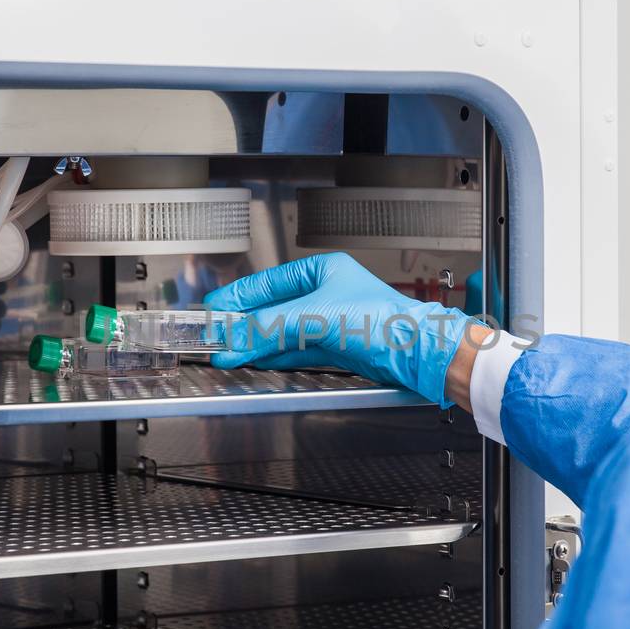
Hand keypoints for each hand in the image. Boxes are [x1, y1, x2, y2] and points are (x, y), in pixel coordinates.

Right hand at [203, 252, 472, 406]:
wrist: (415, 351)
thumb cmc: (383, 320)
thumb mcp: (315, 317)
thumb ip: (271, 326)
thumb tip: (236, 336)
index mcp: (321, 270)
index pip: (268, 283)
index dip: (238, 298)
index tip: (214, 311)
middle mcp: (324, 293)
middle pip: (271, 309)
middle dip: (243, 324)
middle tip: (215, 335)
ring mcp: (328, 321)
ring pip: (280, 332)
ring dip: (254, 343)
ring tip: (226, 351)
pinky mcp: (334, 347)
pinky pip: (293, 350)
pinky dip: (272, 355)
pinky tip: (253, 358)